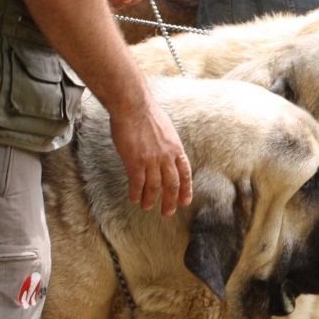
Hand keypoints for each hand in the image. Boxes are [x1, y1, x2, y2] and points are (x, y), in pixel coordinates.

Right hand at [110, 98, 192, 215]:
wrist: (133, 105)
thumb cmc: (147, 113)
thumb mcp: (166, 129)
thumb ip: (167, 144)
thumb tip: (167, 152)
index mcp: (176, 148)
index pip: (185, 173)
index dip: (186, 189)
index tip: (185, 201)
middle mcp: (166, 157)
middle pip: (171, 184)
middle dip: (170, 200)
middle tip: (168, 212)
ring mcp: (151, 160)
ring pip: (154, 186)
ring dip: (151, 199)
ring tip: (148, 207)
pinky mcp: (135, 161)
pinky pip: (137, 183)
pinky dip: (136, 193)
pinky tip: (134, 199)